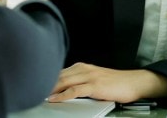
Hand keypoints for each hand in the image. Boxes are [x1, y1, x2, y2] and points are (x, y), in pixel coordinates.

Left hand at [48, 63, 166, 102]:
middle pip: (59, 76)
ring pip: (64, 81)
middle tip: (33, 89)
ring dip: (50, 89)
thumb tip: (64, 88)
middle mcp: (84, 68)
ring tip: (39, 95)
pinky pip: (74, 90)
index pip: (60, 72)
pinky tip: (54, 99)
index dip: (48, 78)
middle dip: (45, 83)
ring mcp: (89, 76)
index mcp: (82, 66)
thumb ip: (80, 81)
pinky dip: (62, 95)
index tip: (37, 83)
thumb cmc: (115, 83)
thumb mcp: (95, 79)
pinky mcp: (94, 85)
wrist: (133, 82)